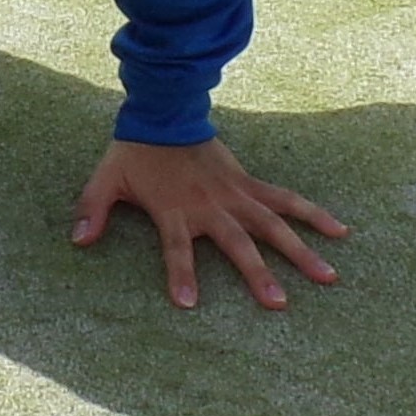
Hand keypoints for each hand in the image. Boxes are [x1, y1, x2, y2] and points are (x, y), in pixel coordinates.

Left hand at [74, 134, 348, 309]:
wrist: (165, 111)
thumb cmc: (135, 152)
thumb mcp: (106, 180)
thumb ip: (91, 210)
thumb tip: (76, 240)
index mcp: (175, 210)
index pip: (176, 249)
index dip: (181, 274)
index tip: (189, 304)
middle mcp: (210, 206)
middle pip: (238, 243)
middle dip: (258, 274)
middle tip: (278, 303)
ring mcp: (235, 195)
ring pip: (274, 224)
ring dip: (301, 250)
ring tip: (328, 276)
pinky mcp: (249, 184)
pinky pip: (286, 200)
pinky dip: (313, 214)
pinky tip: (339, 231)